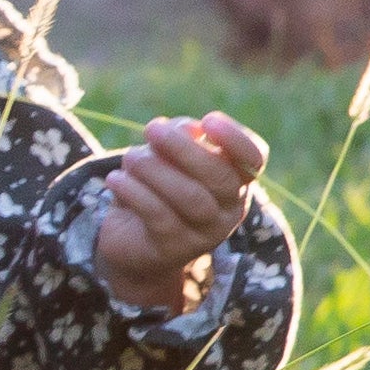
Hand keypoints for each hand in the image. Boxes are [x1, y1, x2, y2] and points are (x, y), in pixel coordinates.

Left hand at [94, 112, 270, 311]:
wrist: (134, 243)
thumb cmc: (158, 187)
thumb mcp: (169, 156)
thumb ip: (182, 137)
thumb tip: (187, 129)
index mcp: (236, 182)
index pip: (253, 159)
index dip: (236, 138)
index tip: (208, 120)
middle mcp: (228, 210)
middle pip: (220, 177)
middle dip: (184, 149)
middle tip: (152, 129)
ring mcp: (204, 235)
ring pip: (190, 197)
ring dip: (155, 170)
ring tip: (130, 157)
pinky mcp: (173, 249)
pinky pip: (159, 216)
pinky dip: (135, 192)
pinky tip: (116, 179)